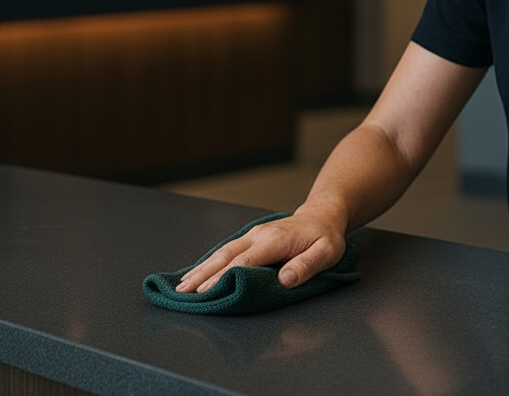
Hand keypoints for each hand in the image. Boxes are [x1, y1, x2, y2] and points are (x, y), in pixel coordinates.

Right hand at [174, 208, 346, 292]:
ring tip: (182, 285)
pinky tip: (198, 272)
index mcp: (274, 240)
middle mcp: (259, 235)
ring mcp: (253, 235)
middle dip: (203, 274)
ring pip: (223, 252)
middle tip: (183, 292)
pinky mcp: (251, 238)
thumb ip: (306, 266)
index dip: (223, 277)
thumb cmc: (325, 236)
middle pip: (226, 256)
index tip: (205, 291)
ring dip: (201, 268)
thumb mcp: (326, 252)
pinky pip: (228, 250)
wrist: (322, 215)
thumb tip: (284, 279)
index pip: (244, 261)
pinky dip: (210, 262)